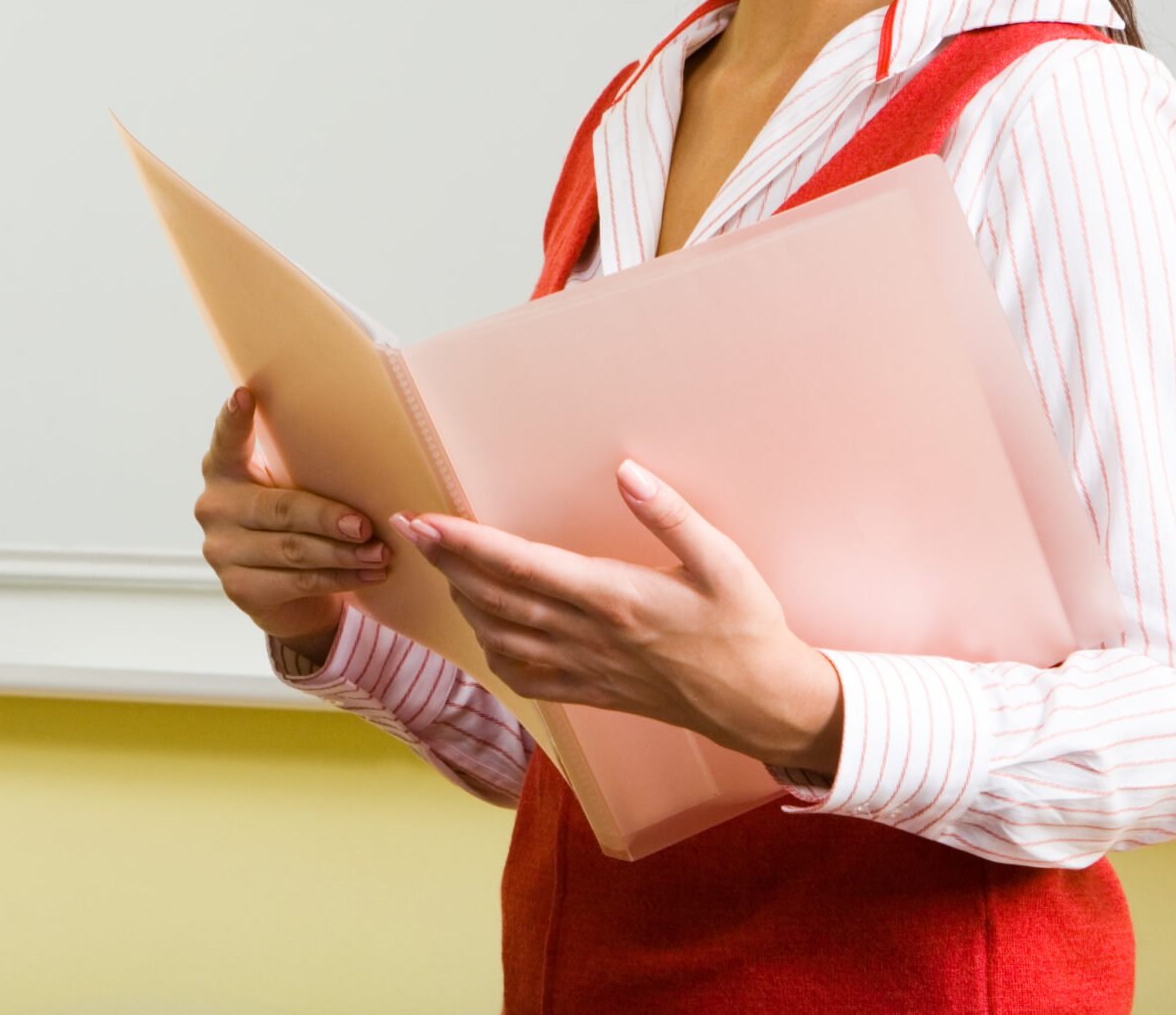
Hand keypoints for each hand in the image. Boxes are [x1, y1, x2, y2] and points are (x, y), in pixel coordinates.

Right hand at [193, 387, 389, 663]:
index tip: (245, 394)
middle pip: (278, 508)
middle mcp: (215, 507)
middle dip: (326, 517)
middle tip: (364, 524)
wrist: (289, 597)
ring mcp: (223, 551)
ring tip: (380, 551)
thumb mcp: (295, 487)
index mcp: (224, 470)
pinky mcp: (241, 589)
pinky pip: (299, 581)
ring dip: (343, 552)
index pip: (227, 441)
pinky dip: (340, 577)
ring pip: (293, 548)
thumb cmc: (298, 525)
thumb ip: (307, 466)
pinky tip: (369, 573)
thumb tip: (371, 436)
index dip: (234, 420)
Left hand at [392, 460, 842, 774]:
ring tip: (444, 569)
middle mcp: (589, 636)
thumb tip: (627, 472)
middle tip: (412, 531)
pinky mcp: (593, 693)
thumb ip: (671, 515)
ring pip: (502, 638)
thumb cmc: (745, 627)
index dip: (465, 543)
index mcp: (614, 597)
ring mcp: (587, 669)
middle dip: (447, 563)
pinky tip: (486, 633)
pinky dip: (494, 653)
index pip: (520, 565)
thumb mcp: (723, 561)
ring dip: (465, 604)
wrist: (763, 704)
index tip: (425, 521)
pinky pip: (526, 678)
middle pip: (495, 598)